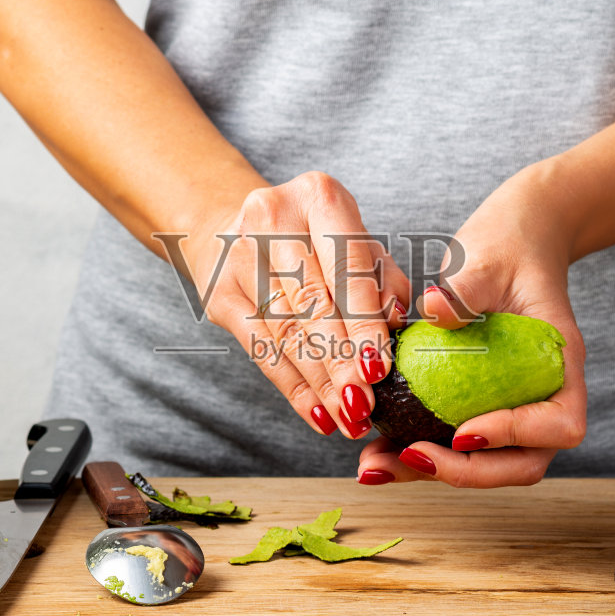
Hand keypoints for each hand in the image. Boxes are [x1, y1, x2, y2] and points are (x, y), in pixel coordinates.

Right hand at [179, 171, 411, 437]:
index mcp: (319, 196)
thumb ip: (384, 280)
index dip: (363, 321)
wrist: (234, 224)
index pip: (346, 266)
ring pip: (286, 332)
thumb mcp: (357, 242)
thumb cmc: (315, 239)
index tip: (379, 368)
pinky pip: (261, 350)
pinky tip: (319, 415)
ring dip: (320, 383)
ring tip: (349, 418)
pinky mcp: (218, 293)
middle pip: (312, 303)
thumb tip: (396, 325)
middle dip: (342, 361)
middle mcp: (272, 218)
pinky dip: (294, 388)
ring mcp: (238, 255)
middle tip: (365, 404)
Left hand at [356, 162, 585, 485]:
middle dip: (464, 472)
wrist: (512, 244)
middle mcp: (544, 398)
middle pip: (522, 462)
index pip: (559, 424)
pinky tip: (375, 451)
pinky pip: (456, 443)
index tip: (464, 429)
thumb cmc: (509, 246)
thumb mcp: (487, 260)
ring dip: (431, 472)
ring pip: (485, 463)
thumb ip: (465, 288)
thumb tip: (432, 308)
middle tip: (408, 457)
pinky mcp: (482, 408)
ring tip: (374, 467)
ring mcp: (514, 408)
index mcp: (561, 365)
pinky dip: (418, 453)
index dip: (516, 436)